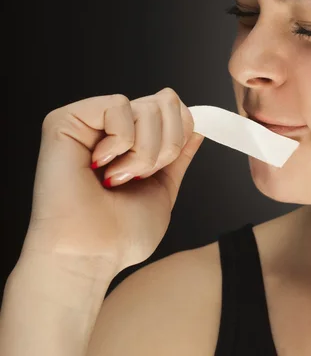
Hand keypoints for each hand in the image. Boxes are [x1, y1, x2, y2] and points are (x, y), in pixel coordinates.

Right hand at [20, 88, 204, 276]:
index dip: (182, 134)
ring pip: (148, 107)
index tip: (159, 169)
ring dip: (142, 152)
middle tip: (136, 176)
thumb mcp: (164, 188)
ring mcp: (88, 121)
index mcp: (131, 139)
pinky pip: (118, 105)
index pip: (174, 107)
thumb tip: (198, 128)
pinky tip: (99, 164)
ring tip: (116, 177)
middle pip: (166, 102)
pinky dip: (120, 142)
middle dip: (165, 146)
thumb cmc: (120, 235)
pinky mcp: (65, 119)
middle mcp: (110, 126)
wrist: (91, 256)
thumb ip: (179, 155)